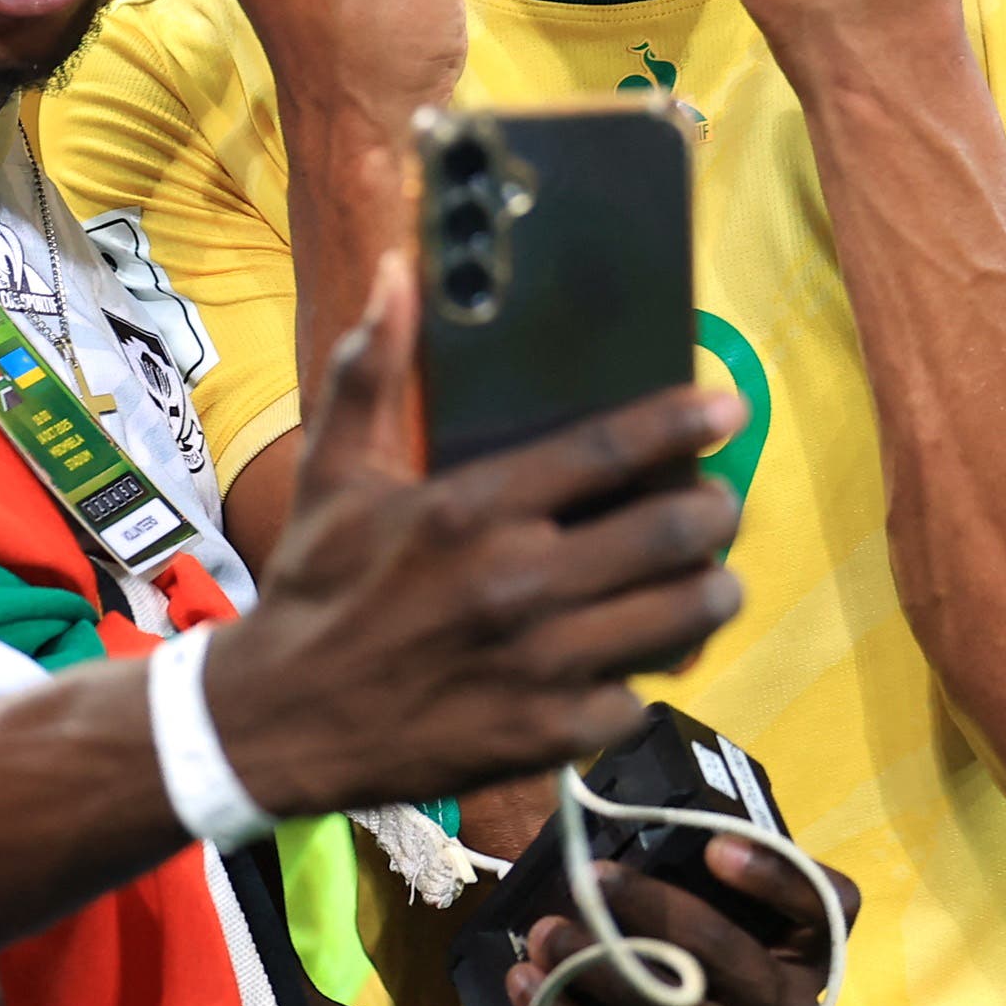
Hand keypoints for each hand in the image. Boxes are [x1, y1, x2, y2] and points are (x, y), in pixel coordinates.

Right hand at [205, 258, 746, 817]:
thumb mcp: (335, 473)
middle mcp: (516, 581)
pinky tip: (640, 657)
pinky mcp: (547, 734)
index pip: (609, 450)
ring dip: (711, 593)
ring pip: (680, 617)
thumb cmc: (316, 585)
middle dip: (715, 510)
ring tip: (710, 580)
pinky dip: (649, 676)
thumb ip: (372, 371)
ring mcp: (539, 664)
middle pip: (670, 532)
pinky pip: (640, 697)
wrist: (278, 722)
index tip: (728, 407)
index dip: (683, 424)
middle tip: (719, 503)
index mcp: (470, 507)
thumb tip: (396, 271)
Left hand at [512, 837, 860, 1005]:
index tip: (714, 846)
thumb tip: (614, 828)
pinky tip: (529, 991)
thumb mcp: (696, 950)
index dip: (780, 876)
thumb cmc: (670, 1003)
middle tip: (587, 878)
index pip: (830, 910)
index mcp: (802, 962)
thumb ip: (686, 896)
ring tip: (544, 934)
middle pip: (731, 950)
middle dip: (651, 906)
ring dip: (597, 965)